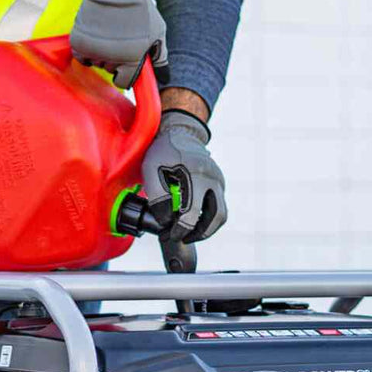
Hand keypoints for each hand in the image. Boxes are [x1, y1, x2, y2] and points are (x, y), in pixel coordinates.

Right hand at [70, 0, 168, 89]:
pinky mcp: (79, 43)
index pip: (124, 82)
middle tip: (119, 38)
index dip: (126, 74)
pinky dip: (87, 50)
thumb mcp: (157, 31)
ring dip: (101, 53)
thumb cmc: (139, 8)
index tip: (126, 63)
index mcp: (131, 59)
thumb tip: (165, 77)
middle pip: (110, 70)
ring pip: (97, 62)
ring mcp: (94, 51)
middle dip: (115, 59)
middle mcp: (111, 59)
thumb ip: (160, 56)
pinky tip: (95, 36)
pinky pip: (83, 57)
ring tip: (108, 32)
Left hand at [142, 110, 226, 241]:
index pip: (191, 211)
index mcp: (194, 173)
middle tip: (180, 238)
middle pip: (215, 217)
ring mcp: (219, 181)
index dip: (179, 228)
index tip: (168, 234)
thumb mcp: (151, 170)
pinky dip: (207, 219)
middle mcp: (212, 178)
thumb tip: (166, 222)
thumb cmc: (162, 153)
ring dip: (206, 230)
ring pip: (221, 215)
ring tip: (188, 234)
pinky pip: (218, 207)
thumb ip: (157, 196)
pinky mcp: (220, 184)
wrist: (180, 133)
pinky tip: (192, 220)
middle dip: (197, 233)